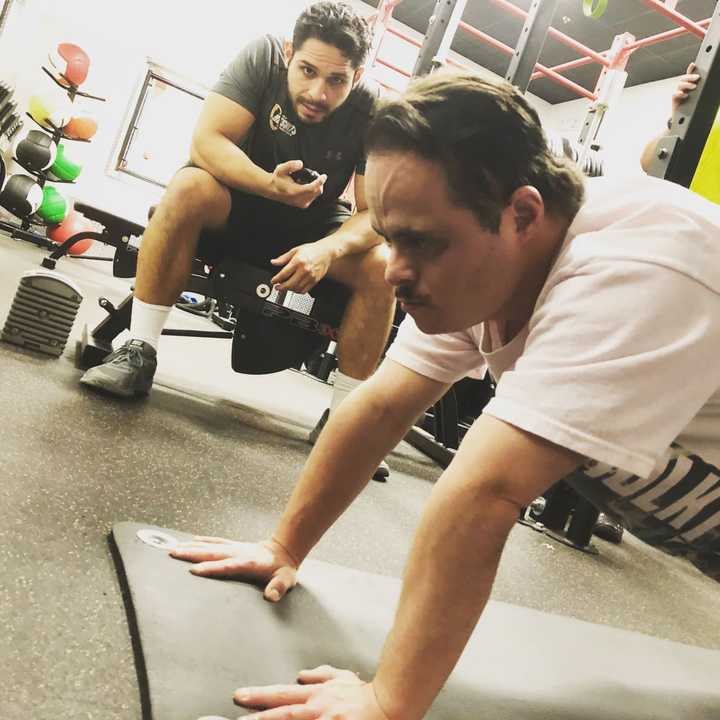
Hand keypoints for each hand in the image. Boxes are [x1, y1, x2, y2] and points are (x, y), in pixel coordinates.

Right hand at [169, 536, 297, 601]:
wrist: (283, 551)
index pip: (227, 566)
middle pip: (213, 553)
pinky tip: (190, 541)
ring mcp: (235, 548)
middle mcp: (238, 553)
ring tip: (174, 548)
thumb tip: (271, 596)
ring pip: (211, 546)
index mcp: (248, 563)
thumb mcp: (286, 580)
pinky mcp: (233, 546)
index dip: (212, 568)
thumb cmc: (283, 569)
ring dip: (192, 547)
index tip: (194, 570)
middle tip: (174, 554)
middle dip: (192, 554)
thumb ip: (279, 587)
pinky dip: (203, 541)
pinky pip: (215, 542)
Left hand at [233, 665, 389, 719]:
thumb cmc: (365, 694)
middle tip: (236, 715)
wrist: (388, 703)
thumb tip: (301, 675)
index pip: (282, 694)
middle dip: (257, 716)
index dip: (260, 695)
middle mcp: (316, 709)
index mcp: (316, 695)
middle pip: (281, 713)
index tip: (240, 695)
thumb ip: (321, 675)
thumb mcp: (342, 678)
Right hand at [270, 160, 326, 208]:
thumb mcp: (281, 168)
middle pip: (316, 192)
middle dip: (319, 183)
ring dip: (316, 187)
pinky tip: (307, 186)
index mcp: (294, 191)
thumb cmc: (277, 179)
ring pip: (315, 195)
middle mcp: (299, 200)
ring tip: (309, 181)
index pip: (311, 188)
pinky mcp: (302, 205)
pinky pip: (313, 197)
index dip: (319, 182)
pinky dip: (313, 191)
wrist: (271, 189)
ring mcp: (301, 204)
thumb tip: (300, 164)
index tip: (324, 176)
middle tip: (316, 176)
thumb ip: (291, 165)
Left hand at [270, 241, 333, 292]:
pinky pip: (304, 290)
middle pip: (290, 284)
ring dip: (289, 290)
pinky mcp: (314, 281)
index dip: (276, 279)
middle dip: (281, 287)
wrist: (326, 253)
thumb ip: (283, 258)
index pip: (284, 273)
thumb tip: (273, 262)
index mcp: (298, 261)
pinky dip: (297, 291)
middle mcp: (304, 270)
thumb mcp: (295, 250)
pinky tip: (294, 288)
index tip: (273, 281)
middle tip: (277, 287)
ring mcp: (310, 277)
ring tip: (285, 287)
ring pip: (296, 288)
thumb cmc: (311, 250)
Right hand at [672, 62, 699, 112]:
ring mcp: (677, 93)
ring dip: (686, 84)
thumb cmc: (688, 104)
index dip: (690, 69)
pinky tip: (684, 94)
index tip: (693, 64)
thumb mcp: (694, 95)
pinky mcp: (674, 100)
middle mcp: (681, 87)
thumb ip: (697, 88)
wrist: (681, 115)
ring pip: (680, 85)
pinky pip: (675, 95)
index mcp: (687, 84)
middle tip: (697, 77)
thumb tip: (704, 80)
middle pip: (683, 79)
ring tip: (693, 86)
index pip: (688, 75)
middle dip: (690, 77)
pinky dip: (679, 94)